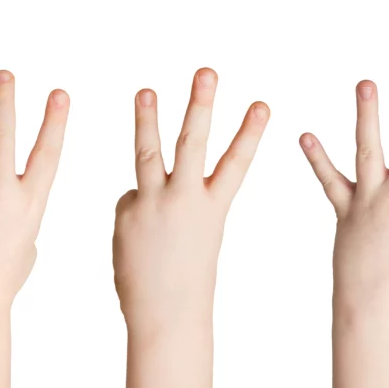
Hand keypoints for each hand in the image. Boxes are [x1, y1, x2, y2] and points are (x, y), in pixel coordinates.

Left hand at [0, 70, 68, 311]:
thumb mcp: (26, 240)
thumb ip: (15, 206)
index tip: (58, 94)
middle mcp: (2, 191)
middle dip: (4, 101)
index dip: (54, 122)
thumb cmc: (2, 276)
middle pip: (2, 135)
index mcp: (32, 203)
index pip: (47, 153)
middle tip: (4, 73)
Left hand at [113, 68, 269, 335]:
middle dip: (200, 105)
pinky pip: (130, 200)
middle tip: (206, 73)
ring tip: (145, 90)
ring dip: (147, 119)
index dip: (249, 132)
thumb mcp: (195, 236)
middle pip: (192, 144)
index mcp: (213, 208)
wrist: (166, 314)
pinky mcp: (127, 212)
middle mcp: (185, 200)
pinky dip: (135, 213)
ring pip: (149, 154)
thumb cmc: (186, 280)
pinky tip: (139, 240)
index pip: (236, 162)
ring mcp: (154, 204)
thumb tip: (137, 187)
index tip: (262, 103)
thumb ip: (170, 202)